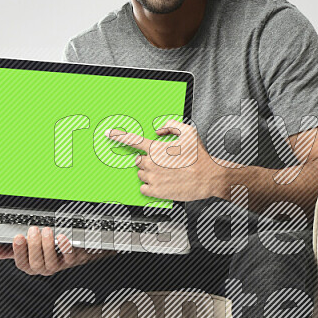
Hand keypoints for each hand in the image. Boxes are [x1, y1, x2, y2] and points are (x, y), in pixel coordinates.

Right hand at [0, 226, 111, 274]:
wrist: (73, 252)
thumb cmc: (47, 250)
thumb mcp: (26, 250)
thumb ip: (7, 251)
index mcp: (31, 266)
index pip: (21, 263)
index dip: (19, 252)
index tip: (18, 238)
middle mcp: (44, 268)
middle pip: (36, 263)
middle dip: (34, 247)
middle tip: (33, 230)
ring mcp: (59, 265)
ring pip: (51, 262)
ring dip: (48, 246)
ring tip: (46, 231)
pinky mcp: (73, 260)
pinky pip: (70, 257)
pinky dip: (66, 247)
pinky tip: (62, 237)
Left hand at [107, 122, 226, 201]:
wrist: (208, 177)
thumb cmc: (199, 156)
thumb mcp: (189, 132)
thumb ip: (171, 126)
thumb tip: (159, 130)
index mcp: (157, 148)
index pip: (133, 140)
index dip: (119, 136)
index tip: (109, 133)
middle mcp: (152, 163)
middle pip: (139, 161)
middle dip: (148, 161)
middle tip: (163, 164)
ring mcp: (153, 178)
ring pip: (141, 175)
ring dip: (150, 174)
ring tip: (167, 174)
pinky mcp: (156, 191)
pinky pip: (143, 189)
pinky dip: (149, 187)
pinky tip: (162, 184)